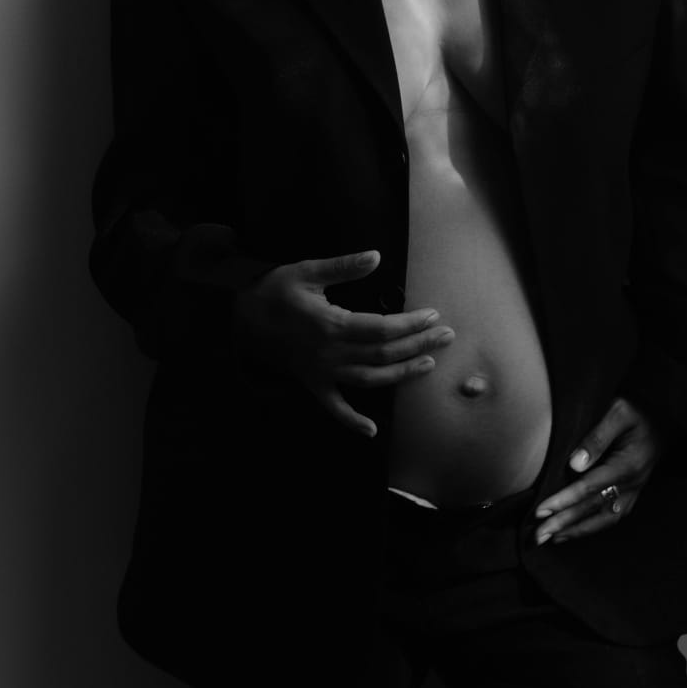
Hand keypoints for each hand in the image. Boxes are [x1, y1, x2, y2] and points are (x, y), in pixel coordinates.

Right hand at [233, 249, 453, 438]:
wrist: (240, 317)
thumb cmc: (275, 290)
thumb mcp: (307, 271)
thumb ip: (343, 266)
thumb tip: (376, 256)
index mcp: (331, 324)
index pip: (382, 329)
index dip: (410, 324)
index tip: (433, 315)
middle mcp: (330, 353)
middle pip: (383, 354)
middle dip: (419, 346)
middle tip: (446, 336)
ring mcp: (322, 372)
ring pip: (369, 379)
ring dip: (402, 375)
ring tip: (429, 365)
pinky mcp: (312, 384)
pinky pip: (334, 408)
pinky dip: (352, 421)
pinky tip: (372, 431)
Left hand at [533, 397, 664, 544]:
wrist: (664, 421)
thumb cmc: (636, 413)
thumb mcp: (618, 412)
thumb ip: (597, 437)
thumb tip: (574, 464)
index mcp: (628, 465)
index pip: (591, 487)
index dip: (565, 500)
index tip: (541, 510)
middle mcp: (632, 484)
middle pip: (594, 508)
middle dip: (564, 522)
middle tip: (538, 535)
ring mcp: (633, 492)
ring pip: (604, 519)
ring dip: (576, 531)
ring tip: (550, 537)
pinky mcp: (631, 495)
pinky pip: (611, 517)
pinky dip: (591, 527)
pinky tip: (572, 531)